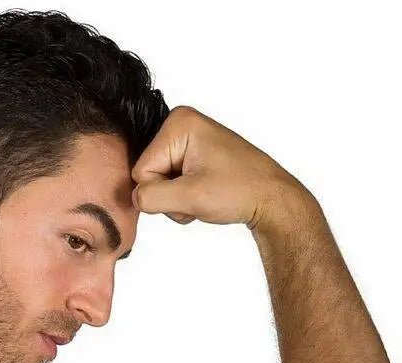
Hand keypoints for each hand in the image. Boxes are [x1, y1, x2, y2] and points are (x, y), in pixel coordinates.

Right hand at [131, 104, 303, 228]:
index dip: (162, 190)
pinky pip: (169, 185)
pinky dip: (184, 198)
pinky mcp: (190, 155)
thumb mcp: (190, 197)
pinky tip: (204, 193)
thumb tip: (133, 198)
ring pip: (157, 185)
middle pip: (148, 176)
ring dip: (178, 200)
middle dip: (169, 195)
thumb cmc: (239, 189)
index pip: (142, 171)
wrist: (268, 196)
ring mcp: (185, 141)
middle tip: (198, 194)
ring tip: (203, 194)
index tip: (191, 188)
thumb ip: (152, 197)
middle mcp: (179, 125)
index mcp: (178, 124)